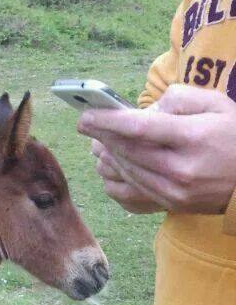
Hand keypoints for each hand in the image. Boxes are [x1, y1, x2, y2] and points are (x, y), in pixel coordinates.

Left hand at [78, 84, 235, 213]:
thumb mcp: (217, 105)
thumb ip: (180, 100)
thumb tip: (147, 110)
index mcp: (192, 138)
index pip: (139, 129)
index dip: (108, 122)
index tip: (86, 117)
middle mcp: (181, 168)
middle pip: (129, 152)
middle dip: (102, 137)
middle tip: (86, 125)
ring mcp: (175, 191)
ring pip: (128, 173)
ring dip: (108, 156)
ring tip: (98, 141)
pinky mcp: (172, 204)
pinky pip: (134, 191)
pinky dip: (118, 177)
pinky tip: (112, 164)